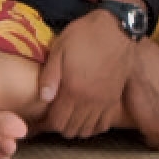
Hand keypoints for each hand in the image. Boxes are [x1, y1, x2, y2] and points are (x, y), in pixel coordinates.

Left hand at [37, 9, 137, 138]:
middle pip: (72, 129)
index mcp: (73, 90)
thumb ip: (50, 76)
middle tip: (53, 117)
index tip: (41, 119)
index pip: (57, 121)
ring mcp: (105, 102)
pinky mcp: (115, 98)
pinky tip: (86, 118)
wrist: (117, 28)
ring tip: (69, 118)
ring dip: (76, 128)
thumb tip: (44, 98)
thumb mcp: (60, 49)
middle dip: (60, 127)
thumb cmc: (85, 35)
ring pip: (88, 130)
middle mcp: (90, 101)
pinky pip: (103, 124)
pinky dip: (93, 127)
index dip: (46, 124)